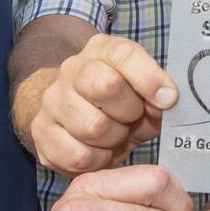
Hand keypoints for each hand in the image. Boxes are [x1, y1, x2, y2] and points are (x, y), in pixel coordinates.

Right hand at [31, 34, 176, 175]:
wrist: (76, 116)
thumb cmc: (121, 103)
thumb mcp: (145, 93)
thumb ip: (158, 95)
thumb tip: (167, 100)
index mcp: (101, 49)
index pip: (123, 54)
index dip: (149, 78)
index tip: (169, 99)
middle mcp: (72, 69)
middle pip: (106, 86)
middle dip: (130, 111)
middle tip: (133, 119)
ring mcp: (52, 100)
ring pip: (93, 127)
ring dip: (115, 139)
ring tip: (116, 135)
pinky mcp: (40, 132)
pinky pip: (78, 156)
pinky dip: (98, 160)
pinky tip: (100, 152)